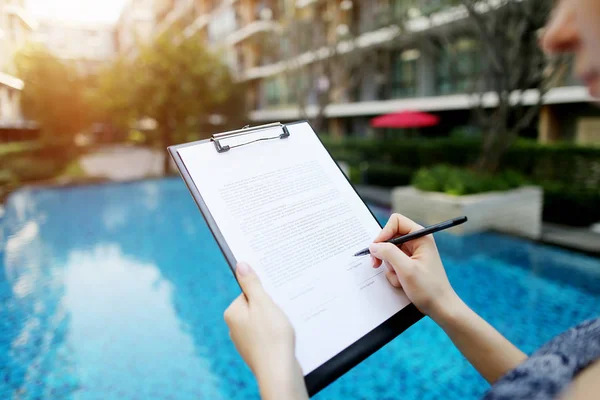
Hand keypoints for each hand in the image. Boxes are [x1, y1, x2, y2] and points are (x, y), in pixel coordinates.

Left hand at [224, 262, 307, 399]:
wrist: (279, 372)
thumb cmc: (271, 337)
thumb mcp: (262, 303)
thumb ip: (251, 284)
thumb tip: (240, 265)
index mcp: (232, 313)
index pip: (248, 292)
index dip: (265, 293)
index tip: (275, 297)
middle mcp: (235, 327)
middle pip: (256, 306)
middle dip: (271, 307)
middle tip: (282, 312)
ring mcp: (245, 340)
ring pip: (263, 321)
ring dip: (276, 320)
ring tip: (284, 327)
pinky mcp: (257, 350)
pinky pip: (268, 334)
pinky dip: (277, 334)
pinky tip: (285, 338)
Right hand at [370, 213, 459, 321]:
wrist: (440, 307)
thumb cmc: (429, 288)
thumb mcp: (406, 269)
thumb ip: (388, 253)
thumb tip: (373, 245)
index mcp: (421, 236)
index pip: (396, 222)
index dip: (384, 233)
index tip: (377, 247)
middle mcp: (417, 242)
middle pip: (390, 237)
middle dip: (384, 253)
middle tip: (376, 264)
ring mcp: (412, 253)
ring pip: (389, 252)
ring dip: (390, 267)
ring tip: (399, 278)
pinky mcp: (409, 264)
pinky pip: (393, 263)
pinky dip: (393, 273)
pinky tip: (402, 282)